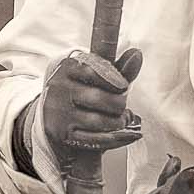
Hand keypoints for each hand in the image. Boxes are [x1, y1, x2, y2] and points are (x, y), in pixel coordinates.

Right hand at [42, 48, 144, 162]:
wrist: (56, 117)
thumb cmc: (84, 92)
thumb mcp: (98, 76)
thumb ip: (119, 67)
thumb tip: (137, 54)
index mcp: (67, 66)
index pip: (96, 71)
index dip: (116, 80)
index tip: (123, 86)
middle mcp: (58, 88)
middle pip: (100, 98)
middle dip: (119, 104)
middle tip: (122, 107)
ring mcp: (58, 112)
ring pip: (99, 121)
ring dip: (119, 122)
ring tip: (123, 120)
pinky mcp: (62, 134)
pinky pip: (95, 139)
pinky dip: (117, 138)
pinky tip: (128, 135)